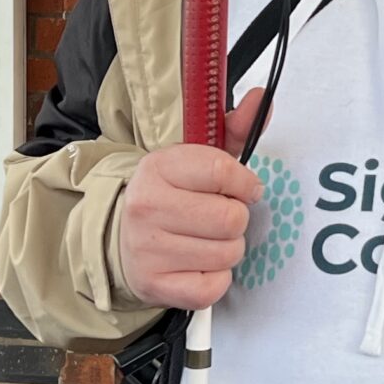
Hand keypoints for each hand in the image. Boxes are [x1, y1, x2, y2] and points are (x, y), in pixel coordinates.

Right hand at [114, 89, 267, 310]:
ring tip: (207, 240)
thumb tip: (264, 97)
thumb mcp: (196, 158)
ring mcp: (148, 249)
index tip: (242, 188)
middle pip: (231, 218)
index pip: (224, 171)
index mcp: (158, 167)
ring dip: (228, 249)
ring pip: (228, 253)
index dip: (245, 183)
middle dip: (236, 219)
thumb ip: (234, 127)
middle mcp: (147, 206)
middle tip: (219, 218)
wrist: (119, 237)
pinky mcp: (155, 284)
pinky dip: (216, 278)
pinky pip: (214, 286)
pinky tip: (199, 264)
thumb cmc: (170, 196)